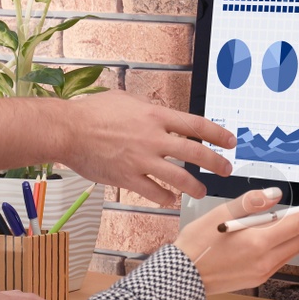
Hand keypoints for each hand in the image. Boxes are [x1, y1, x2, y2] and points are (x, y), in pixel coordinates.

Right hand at [57, 90, 235, 205]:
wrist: (69, 130)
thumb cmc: (93, 112)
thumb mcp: (127, 100)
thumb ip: (148, 108)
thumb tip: (162, 113)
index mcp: (156, 116)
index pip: (197, 125)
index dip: (218, 134)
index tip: (229, 142)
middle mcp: (154, 138)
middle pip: (196, 153)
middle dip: (216, 163)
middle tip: (226, 169)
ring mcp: (142, 160)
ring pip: (180, 177)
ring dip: (194, 186)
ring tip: (200, 191)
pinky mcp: (128, 178)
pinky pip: (154, 192)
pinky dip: (165, 198)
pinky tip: (169, 199)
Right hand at [173, 189, 298, 296]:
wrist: (182, 278)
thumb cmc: (196, 245)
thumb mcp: (220, 214)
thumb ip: (251, 202)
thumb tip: (275, 195)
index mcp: (258, 243)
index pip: (298, 225)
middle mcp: (265, 260)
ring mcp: (262, 271)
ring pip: (293, 249)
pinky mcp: (257, 277)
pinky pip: (282, 259)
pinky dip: (288, 244)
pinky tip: (282, 235)